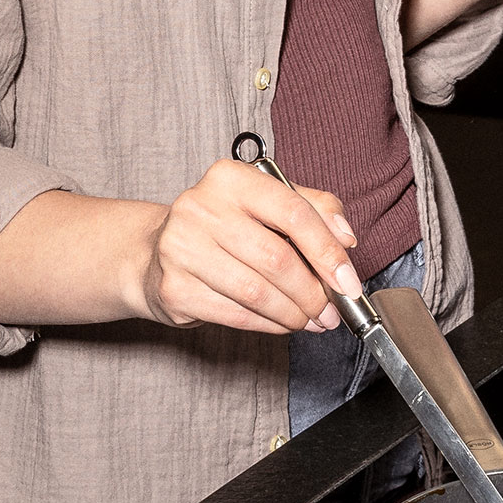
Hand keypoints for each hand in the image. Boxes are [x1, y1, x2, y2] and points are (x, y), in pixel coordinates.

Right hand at [137, 160, 361, 335]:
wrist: (155, 253)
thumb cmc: (222, 226)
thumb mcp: (265, 202)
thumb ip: (313, 209)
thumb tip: (346, 237)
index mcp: (229, 178)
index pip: (293, 212)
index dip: (327, 251)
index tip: (348, 281)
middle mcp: (200, 207)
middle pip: (277, 259)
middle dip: (313, 292)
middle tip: (331, 310)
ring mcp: (181, 248)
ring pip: (258, 292)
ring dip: (294, 314)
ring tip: (311, 320)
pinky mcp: (175, 288)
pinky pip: (237, 314)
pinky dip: (269, 324)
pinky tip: (282, 323)